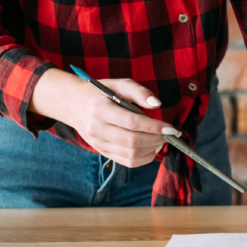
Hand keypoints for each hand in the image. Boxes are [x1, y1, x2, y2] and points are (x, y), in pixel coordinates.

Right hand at [47, 71, 178, 167]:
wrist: (75, 105)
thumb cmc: (103, 92)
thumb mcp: (120, 84)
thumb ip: (140, 92)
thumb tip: (157, 104)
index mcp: (100, 110)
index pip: (132, 122)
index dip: (154, 127)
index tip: (172, 128)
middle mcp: (97, 129)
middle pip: (132, 141)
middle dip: (156, 140)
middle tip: (170, 134)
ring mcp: (98, 143)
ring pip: (130, 155)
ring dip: (152, 150)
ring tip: (162, 140)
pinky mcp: (102, 151)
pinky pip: (125, 162)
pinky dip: (143, 158)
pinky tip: (152, 148)